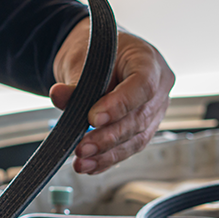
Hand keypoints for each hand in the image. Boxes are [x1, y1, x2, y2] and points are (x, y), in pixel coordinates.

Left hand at [50, 17, 173, 174]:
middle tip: (83, 148)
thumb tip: (59, 96)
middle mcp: (159, 87)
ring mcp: (155, 109)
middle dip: (108, 137)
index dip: (119, 105)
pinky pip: (129, 147)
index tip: (93, 118)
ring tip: (82, 162)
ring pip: (136, 138)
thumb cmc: (97, 52)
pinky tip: (91, 166)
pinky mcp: (145, 128)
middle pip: (139, 118)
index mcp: (149, 61)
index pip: (142, 86)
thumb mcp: (83, 59)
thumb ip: (75, 82)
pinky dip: (108, 158)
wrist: (99, 56)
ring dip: (107, 153)